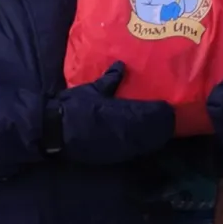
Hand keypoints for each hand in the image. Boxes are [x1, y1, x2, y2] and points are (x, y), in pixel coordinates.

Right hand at [50, 63, 177, 164]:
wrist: (53, 130)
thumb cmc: (73, 106)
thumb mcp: (93, 89)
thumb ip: (110, 79)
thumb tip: (121, 66)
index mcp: (123, 113)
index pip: (150, 114)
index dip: (162, 112)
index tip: (169, 107)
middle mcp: (126, 133)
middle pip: (152, 132)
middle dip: (161, 126)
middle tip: (169, 120)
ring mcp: (120, 148)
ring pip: (145, 144)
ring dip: (153, 138)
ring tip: (161, 131)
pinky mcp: (111, 158)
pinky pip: (133, 152)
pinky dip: (141, 146)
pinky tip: (144, 142)